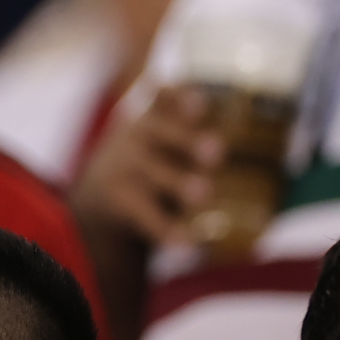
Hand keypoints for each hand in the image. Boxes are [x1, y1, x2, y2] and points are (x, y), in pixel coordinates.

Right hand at [70, 84, 228, 247]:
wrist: (100, 195)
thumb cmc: (150, 158)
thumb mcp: (160, 133)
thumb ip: (187, 122)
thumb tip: (238, 118)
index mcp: (152, 116)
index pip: (162, 98)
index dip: (178, 97)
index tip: (201, 103)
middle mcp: (135, 137)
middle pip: (158, 133)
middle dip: (187, 141)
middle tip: (217, 150)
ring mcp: (125, 169)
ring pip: (153, 174)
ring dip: (178, 182)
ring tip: (204, 192)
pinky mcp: (120, 201)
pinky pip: (145, 216)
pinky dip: (165, 229)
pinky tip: (186, 243)